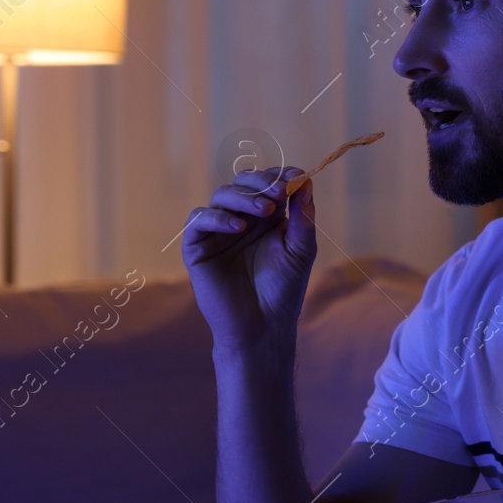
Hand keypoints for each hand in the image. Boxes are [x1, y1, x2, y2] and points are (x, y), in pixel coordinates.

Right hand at [181, 166, 317, 353]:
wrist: (262, 326)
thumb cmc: (283, 290)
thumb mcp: (301, 249)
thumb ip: (303, 215)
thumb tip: (305, 179)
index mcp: (266, 217)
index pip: (268, 184)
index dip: (279, 176)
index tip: (295, 177)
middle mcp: (240, 219)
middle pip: (243, 182)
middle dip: (262, 182)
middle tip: (278, 192)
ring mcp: (217, 231)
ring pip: (221, 195)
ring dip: (244, 197)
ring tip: (265, 210)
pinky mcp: (197, 246)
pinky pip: (199, 219)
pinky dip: (218, 218)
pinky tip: (239, 228)